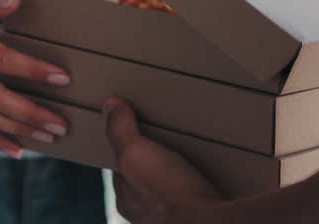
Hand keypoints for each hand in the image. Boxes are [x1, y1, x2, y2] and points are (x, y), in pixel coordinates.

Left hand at [104, 97, 223, 223]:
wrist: (207, 220)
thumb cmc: (167, 194)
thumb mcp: (136, 153)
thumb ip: (121, 131)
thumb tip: (110, 106)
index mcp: (127, 198)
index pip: (119, 169)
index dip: (124, 147)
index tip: (132, 127)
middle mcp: (147, 212)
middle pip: (146, 177)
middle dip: (154, 158)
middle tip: (165, 135)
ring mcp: (173, 215)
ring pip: (170, 185)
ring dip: (178, 169)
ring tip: (189, 148)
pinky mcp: (198, 213)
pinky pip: (195, 190)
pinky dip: (199, 179)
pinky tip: (207, 168)